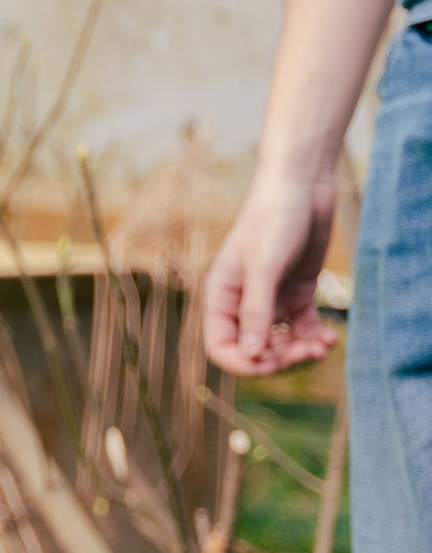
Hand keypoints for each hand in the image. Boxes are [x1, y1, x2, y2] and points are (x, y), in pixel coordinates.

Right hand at [202, 168, 338, 375]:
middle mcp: (243, 303)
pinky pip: (302, 329)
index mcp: (222, 298)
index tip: (272, 364)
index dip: (243, 363)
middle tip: (307, 352)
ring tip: (322, 345)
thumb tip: (253, 356)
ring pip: (281, 344)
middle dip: (280, 359)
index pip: (222, 347)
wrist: (302, 188)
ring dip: (300, 352)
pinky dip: (315, 338)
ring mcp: (271, 300)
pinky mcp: (297, 294)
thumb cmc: (273, 221)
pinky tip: (330, 337)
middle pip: (255, 351)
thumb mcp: (263, 268)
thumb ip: (256, 312)